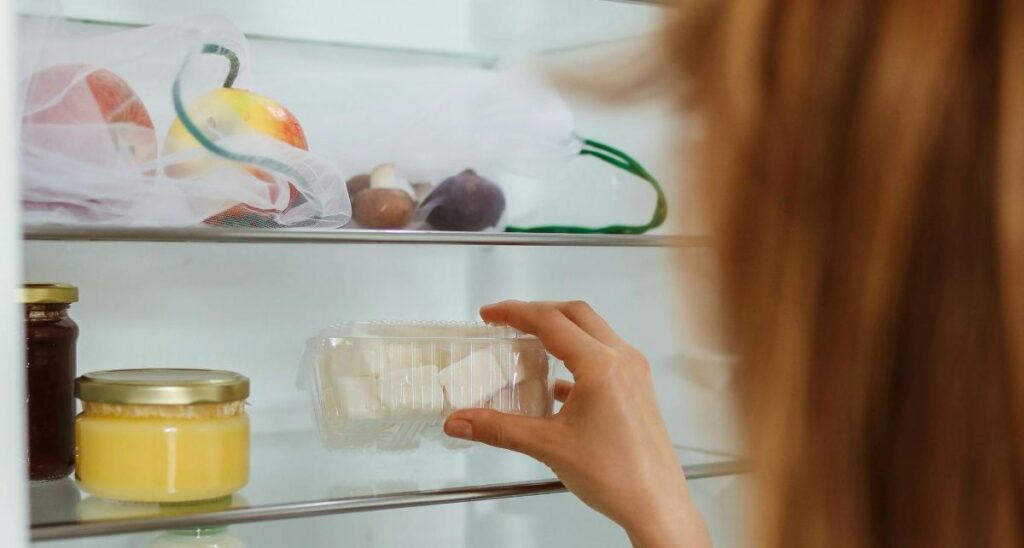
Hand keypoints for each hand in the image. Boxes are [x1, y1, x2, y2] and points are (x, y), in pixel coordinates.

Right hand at [444, 300, 710, 547]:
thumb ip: (499, 429)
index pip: (551, 322)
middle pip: (575, 314)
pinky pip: (604, 356)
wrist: (656, 504)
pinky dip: (576, 357)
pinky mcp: (638, 388)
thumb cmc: (616, 476)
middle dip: (538, 312)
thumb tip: (460, 422)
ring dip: (560, 330)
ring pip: (593, 332)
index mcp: (601, 366)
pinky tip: (557, 383)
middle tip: (507, 321)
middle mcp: (623, 360)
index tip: (490, 315)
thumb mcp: (548, 447)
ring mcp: (634, 372)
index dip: (515, 313)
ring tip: (529, 344)